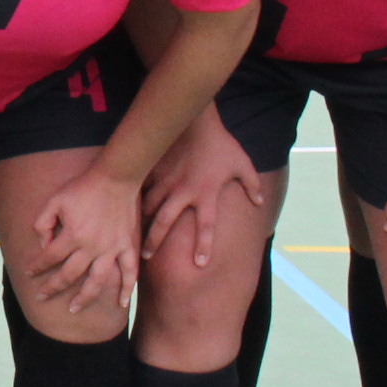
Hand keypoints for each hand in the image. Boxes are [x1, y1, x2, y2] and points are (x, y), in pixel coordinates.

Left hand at [28, 166, 142, 316]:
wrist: (115, 178)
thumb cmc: (83, 188)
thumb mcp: (54, 201)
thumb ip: (43, 223)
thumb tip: (43, 244)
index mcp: (72, 236)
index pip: (49, 258)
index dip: (37, 267)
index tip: (29, 274)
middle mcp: (91, 247)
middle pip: (69, 275)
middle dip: (52, 288)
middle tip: (41, 298)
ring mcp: (112, 249)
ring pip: (97, 281)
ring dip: (84, 298)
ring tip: (73, 309)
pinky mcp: (128, 246)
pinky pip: (130, 272)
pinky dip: (127, 289)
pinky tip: (122, 304)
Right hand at [142, 109, 262, 269]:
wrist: (198, 122)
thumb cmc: (222, 144)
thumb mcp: (243, 164)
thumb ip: (252, 185)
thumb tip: (259, 202)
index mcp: (206, 195)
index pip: (206, 227)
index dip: (203, 246)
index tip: (199, 264)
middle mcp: (184, 193)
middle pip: (165, 222)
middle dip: (154, 241)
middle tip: (144, 257)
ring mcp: (167, 182)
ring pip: (148, 207)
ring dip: (141, 222)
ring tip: (132, 235)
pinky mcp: (156, 171)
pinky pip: (143, 188)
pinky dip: (136, 199)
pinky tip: (127, 209)